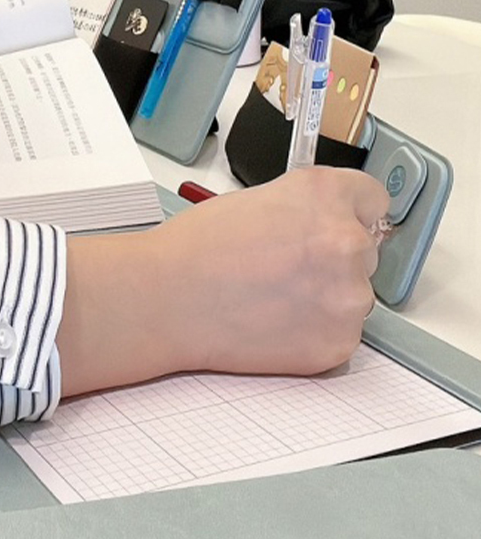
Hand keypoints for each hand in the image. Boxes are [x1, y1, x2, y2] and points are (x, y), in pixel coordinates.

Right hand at [59, 168, 389, 394]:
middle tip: (281, 271)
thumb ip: (303, 208)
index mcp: (327, 196)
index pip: (373, 200)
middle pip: (363, 252)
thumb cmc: (193, 250)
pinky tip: (271, 325)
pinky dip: (311, 334)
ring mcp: (348, 297)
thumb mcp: (256, 200)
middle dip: (329, 261)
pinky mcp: (337, 343)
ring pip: (350, 298)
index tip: (336, 225)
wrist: (165, 300)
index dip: (348, 213)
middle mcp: (348, 242)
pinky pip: (338, 336)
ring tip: (269, 301)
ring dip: (322, 300)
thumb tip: (320, 226)